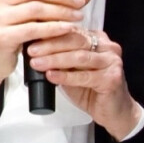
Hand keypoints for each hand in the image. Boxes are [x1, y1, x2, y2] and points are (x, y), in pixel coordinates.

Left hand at [26, 28, 141, 138]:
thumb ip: (59, 58)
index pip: (71, 32)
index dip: (50, 35)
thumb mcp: (71, 69)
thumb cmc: (91, 89)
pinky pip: (85, 76)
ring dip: (55, 59)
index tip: (30, 38)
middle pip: (75, 41)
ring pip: (80, 57)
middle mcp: (108, 47)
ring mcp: (112, 62)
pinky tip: (51, 76)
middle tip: (31, 50)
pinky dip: (66, 76)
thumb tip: (34, 50)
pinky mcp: (112, 78)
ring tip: (36, 63)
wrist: (112, 111)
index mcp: (98, 40)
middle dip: (50, 45)